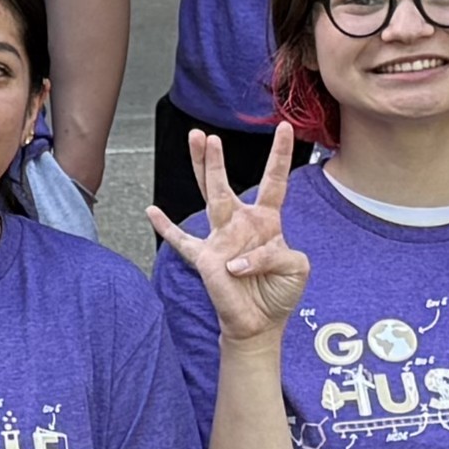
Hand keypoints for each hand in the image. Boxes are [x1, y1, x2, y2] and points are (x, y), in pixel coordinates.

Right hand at [147, 124, 308, 347]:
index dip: (279, 154)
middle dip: (215, 159)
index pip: (273, 181)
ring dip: (203, 170)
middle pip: (225, 184)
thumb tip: (239, 259)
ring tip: (196, 143)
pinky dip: (166, 228)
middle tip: (206, 135)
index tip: (285, 127)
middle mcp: (240, 224)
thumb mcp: (296, 267)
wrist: (260, 322)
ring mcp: (220, 240)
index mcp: (266, 221)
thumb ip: (276, 254)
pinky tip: (152, 211)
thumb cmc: (279, 292)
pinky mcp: (205, 259)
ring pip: (208, 198)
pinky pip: (181, 241)